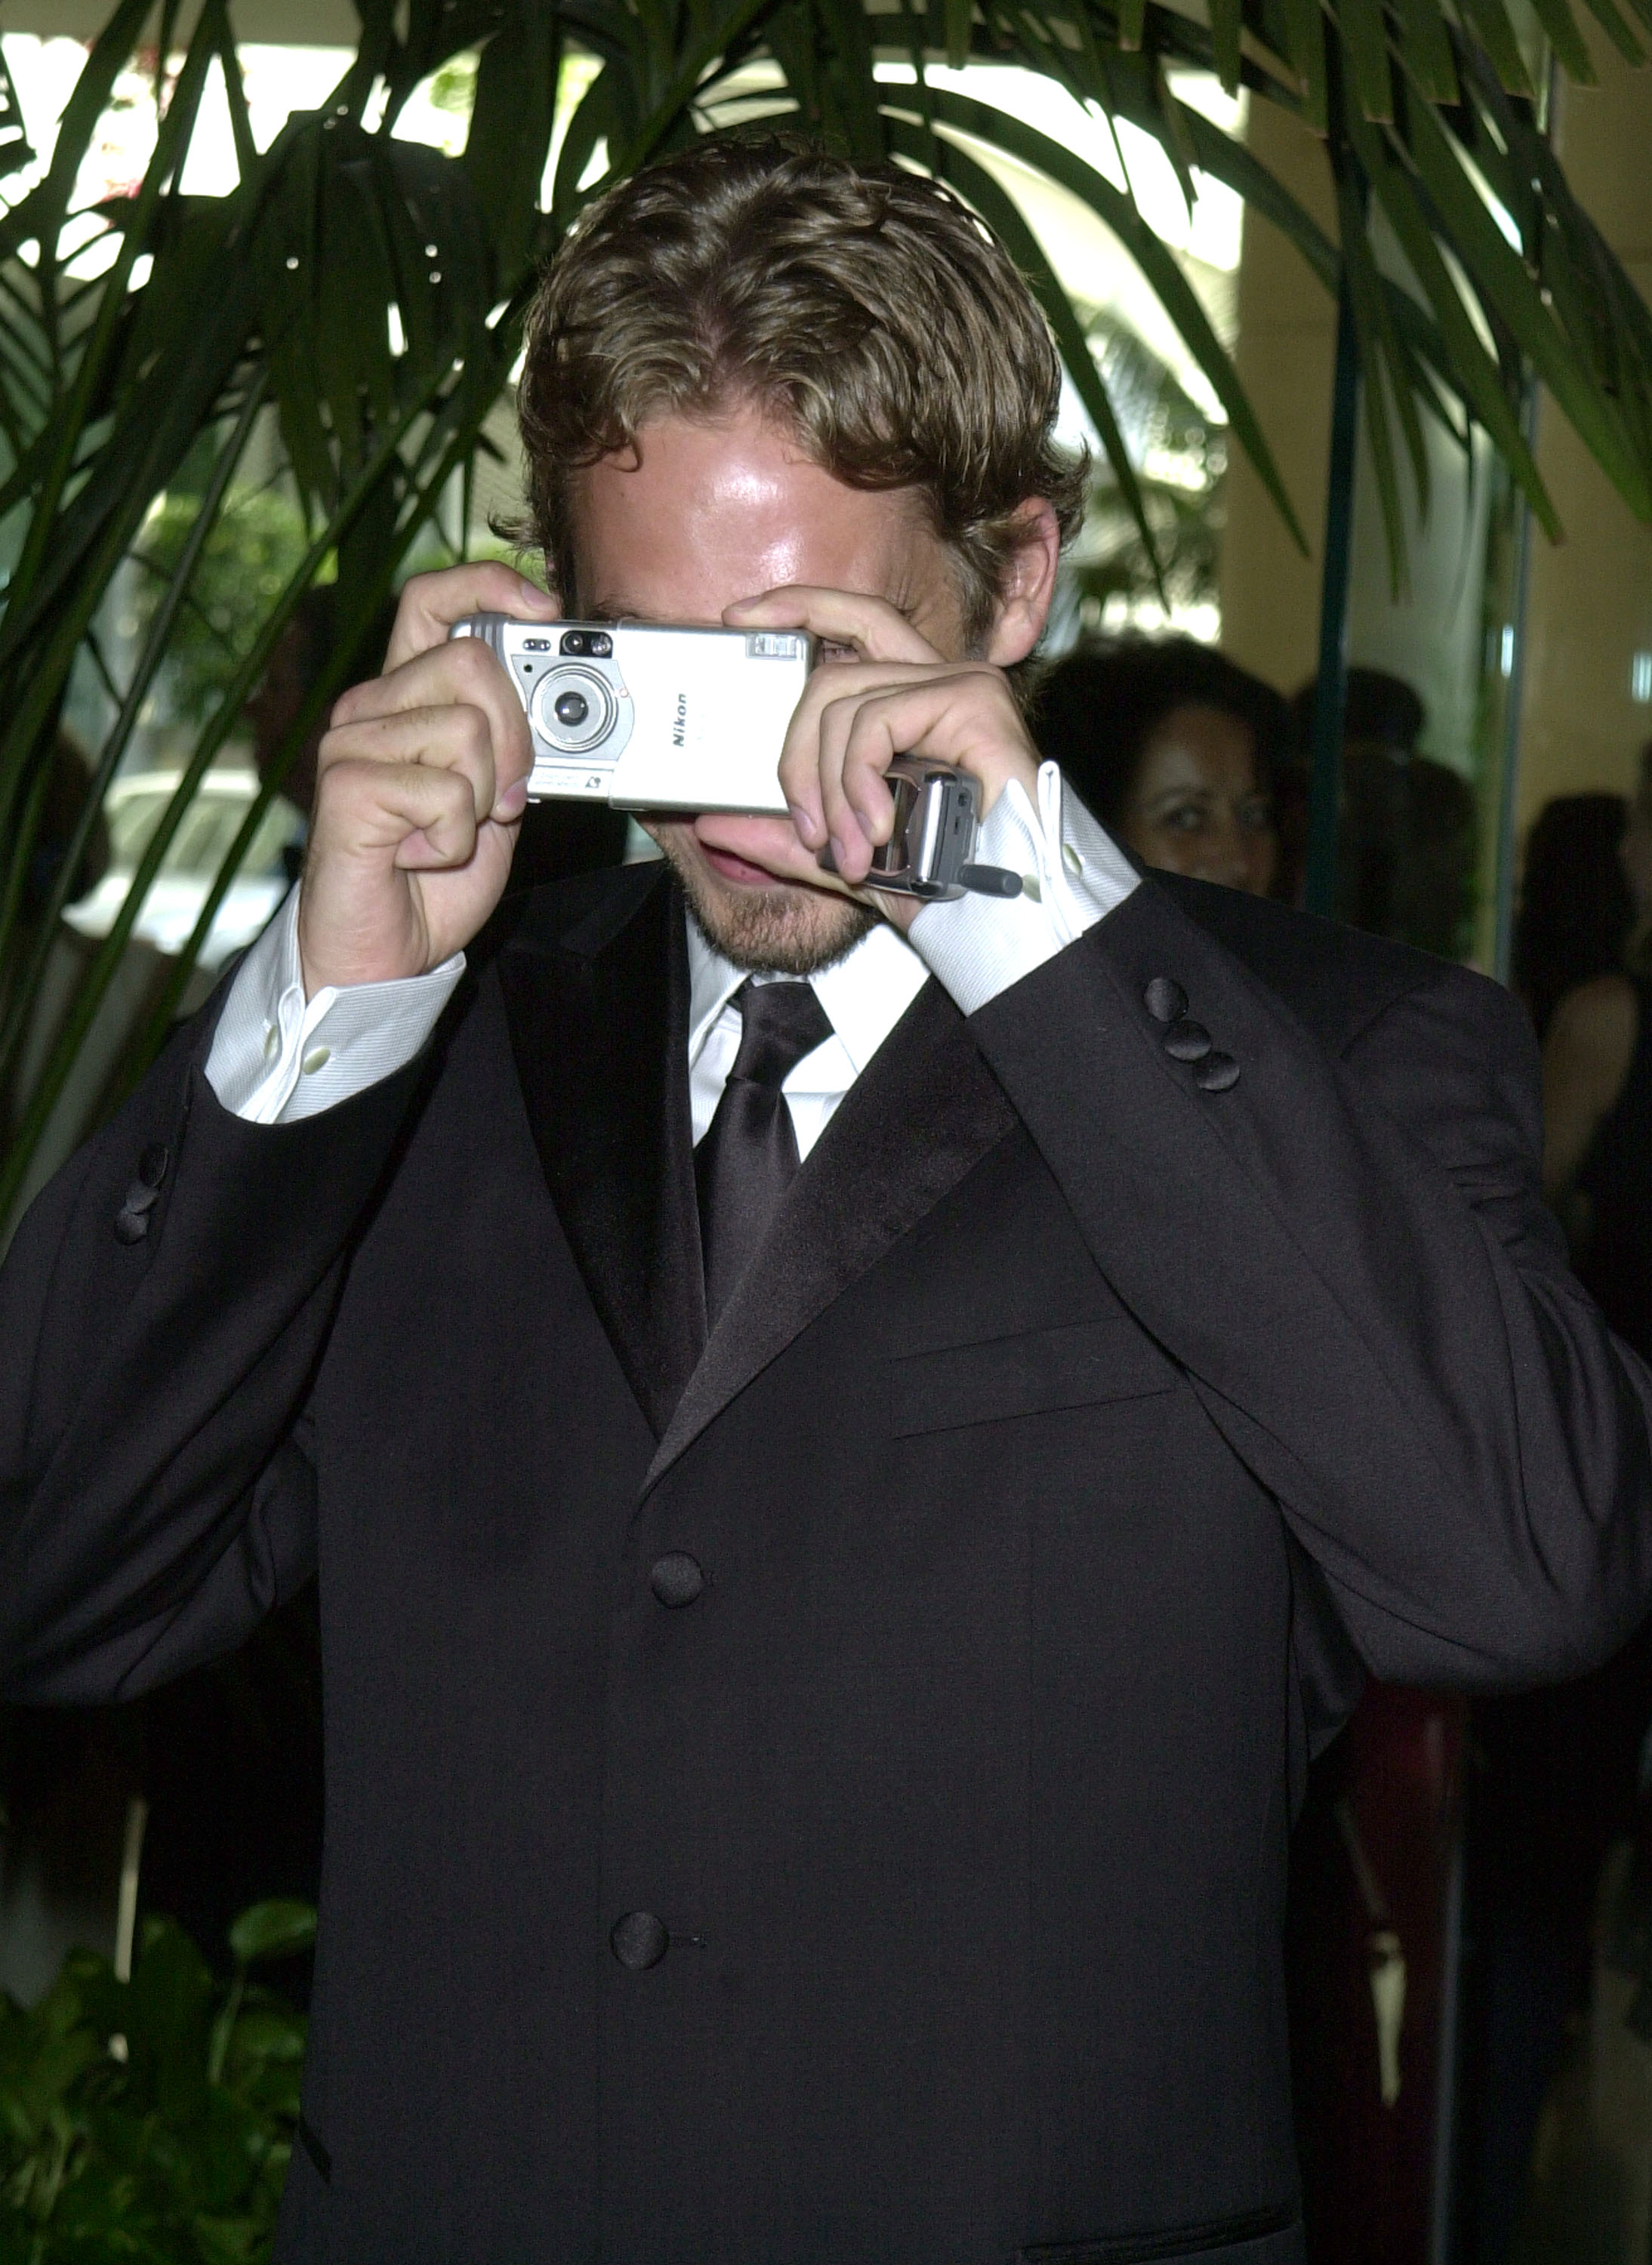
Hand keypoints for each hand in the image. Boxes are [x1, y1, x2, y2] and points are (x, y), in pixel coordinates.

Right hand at [298, 563, 559, 994]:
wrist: (384, 953)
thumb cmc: (432, 877)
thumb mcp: (496, 798)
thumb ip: (514, 746)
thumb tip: (558, 700)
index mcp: (405, 695)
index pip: (432, 599)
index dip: (489, 585)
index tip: (543, 608)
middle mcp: (371, 706)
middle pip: (472, 662)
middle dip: (514, 737)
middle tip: (500, 799)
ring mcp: (351, 742)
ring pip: (466, 729)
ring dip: (483, 799)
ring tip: (448, 833)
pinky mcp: (346, 786)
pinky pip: (444, 791)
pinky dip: (454, 837)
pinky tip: (420, 855)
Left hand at [723, 587, 1040, 915]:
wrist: (1003, 917)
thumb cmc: (943, 884)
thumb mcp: (842, 857)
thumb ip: (785, 836)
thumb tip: (714, 824)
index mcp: (915, 702)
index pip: (855, 623)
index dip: (798, 606)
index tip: (739, 620)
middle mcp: (940, 681)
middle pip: (832, 674)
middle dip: (796, 755)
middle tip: (804, 825)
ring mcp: (961, 685)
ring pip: (845, 703)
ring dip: (830, 789)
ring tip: (850, 850)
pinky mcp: (973, 701)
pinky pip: (877, 721)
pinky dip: (858, 779)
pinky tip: (873, 827)